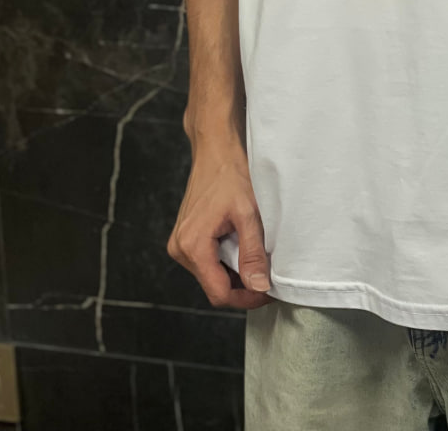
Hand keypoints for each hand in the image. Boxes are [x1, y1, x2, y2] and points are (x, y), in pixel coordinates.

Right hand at [167, 137, 272, 309]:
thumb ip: (253, 252)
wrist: (215, 149)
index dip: (246, 298)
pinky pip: (207, 260)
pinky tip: (240, 242)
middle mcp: (180, 249)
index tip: (267, 290)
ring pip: (212, 274)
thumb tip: (259, 285)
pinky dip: (226, 258)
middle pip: (215, 286)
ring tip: (255, 251)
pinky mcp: (185, 237)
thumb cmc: (230, 174)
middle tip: (267, 270)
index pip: (218, 293)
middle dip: (242, 283)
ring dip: (235, 269)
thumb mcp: (248, 214)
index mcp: (192, 246)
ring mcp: (180, 243)